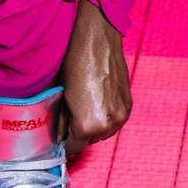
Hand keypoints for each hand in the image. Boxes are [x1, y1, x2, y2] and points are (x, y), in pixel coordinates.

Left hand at [59, 0, 132, 155]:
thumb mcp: (61, 96)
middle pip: (89, 141)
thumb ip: (61, 121)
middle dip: (78, 133)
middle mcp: (108, 125)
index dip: (64, 143)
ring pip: (103, 132)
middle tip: (69, 119)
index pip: (74, 148)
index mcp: (87, 126)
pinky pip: (115, 121)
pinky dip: (105, 117)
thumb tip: (59, 135)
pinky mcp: (128, 105)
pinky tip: (96, 103)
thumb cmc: (74, 63)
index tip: (60, 138)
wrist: (97, 39)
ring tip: (83, 109)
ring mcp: (121, 115)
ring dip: (93, 126)